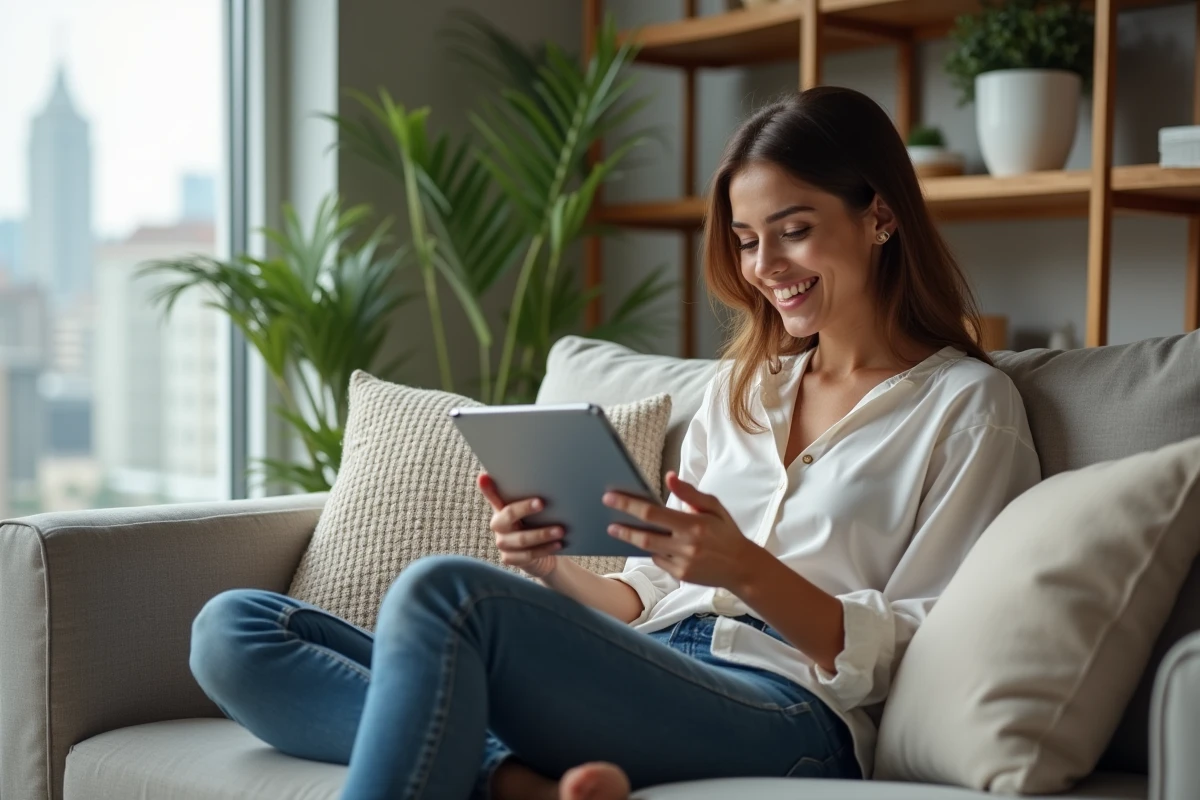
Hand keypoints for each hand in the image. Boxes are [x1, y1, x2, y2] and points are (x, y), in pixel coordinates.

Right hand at [477, 471, 562, 578]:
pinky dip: (545, 549)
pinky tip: (558, 544)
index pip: (492, 495)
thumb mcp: (534, 509)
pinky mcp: (510, 559)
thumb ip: (532, 495)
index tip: (485, 477)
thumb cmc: (536, 524)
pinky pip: (528, 555)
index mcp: (501, 508)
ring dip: (542, 534)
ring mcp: (503, 543)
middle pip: (507, 515)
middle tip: (542, 503)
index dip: (487, 488)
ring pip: (521, 539)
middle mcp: (498, 525)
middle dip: (524, 508)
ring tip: (561, 530)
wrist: (541, 554)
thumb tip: (539, 479)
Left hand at [603, 471, 761, 589]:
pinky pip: (659, 561)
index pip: (652, 513)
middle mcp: (686, 546)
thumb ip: (689, 492)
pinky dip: (652, 551)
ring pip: (648, 550)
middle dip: (623, 527)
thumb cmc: (726, 532)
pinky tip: (647, 543)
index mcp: (693, 525)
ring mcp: (682, 563)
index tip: (610, 498)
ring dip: (632, 539)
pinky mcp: (681, 575)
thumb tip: (669, 477)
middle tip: (608, 520)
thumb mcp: (713, 507)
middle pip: (644, 536)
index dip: (628, 505)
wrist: (742, 567)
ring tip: (618, 529)